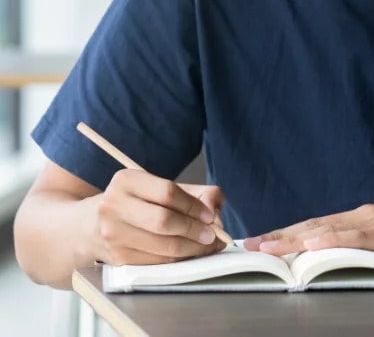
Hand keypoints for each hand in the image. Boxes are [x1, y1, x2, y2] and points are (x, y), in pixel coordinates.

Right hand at [93, 169, 226, 265]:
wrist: (89, 227)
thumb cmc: (136, 204)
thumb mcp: (159, 188)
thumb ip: (194, 193)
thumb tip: (215, 208)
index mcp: (126, 181)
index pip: (167, 192)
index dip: (193, 206)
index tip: (210, 215)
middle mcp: (113, 206)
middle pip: (163, 221)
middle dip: (194, 230)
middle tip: (213, 235)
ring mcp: (112, 235)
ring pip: (161, 246)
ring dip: (191, 248)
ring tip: (207, 246)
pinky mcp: (116, 258)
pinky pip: (156, 262)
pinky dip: (178, 259)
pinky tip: (189, 254)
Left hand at [243, 195, 373, 261]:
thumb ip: (368, 243)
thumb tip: (338, 257)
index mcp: (364, 217)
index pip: (316, 226)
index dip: (286, 234)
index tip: (259, 242)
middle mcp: (365, 214)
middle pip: (313, 225)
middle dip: (279, 236)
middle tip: (248, 246)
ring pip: (327, 229)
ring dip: (293, 238)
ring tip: (267, 247)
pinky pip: (355, 237)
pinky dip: (330, 240)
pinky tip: (312, 245)